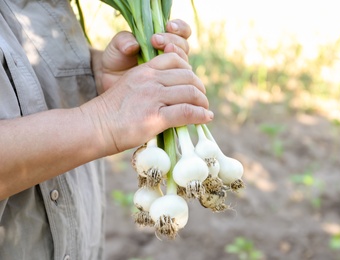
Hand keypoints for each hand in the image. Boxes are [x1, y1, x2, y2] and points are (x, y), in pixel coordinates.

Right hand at [83, 52, 212, 154]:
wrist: (94, 127)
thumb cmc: (111, 112)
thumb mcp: (130, 88)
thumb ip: (150, 85)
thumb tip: (172, 95)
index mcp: (144, 70)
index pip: (175, 59)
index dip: (189, 71)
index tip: (192, 84)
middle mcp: (150, 80)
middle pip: (188, 76)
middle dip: (199, 88)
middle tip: (201, 100)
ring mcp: (153, 97)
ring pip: (190, 92)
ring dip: (202, 102)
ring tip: (204, 110)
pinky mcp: (155, 117)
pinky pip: (187, 112)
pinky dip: (200, 114)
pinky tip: (206, 117)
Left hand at [92, 19, 191, 93]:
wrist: (112, 83)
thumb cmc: (116, 62)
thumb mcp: (116, 47)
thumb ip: (123, 41)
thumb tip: (134, 44)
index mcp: (163, 40)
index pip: (181, 31)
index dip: (179, 28)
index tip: (168, 26)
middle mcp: (171, 55)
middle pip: (184, 45)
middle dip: (173, 40)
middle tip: (155, 40)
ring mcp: (172, 71)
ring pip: (184, 61)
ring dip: (175, 55)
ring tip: (159, 51)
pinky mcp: (170, 86)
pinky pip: (179, 80)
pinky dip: (174, 75)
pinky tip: (163, 73)